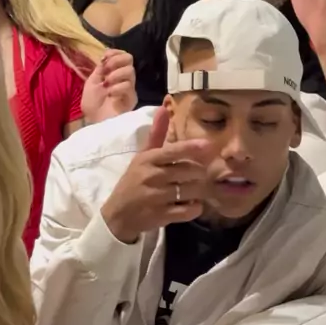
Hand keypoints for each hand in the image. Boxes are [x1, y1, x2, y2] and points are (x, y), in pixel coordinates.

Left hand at [82, 49, 136, 123]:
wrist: (94, 121)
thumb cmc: (92, 104)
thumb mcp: (92, 82)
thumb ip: (100, 69)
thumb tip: (106, 59)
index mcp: (114, 72)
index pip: (122, 55)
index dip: (114, 52)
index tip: (103, 58)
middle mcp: (124, 78)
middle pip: (129, 58)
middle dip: (116, 61)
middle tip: (106, 71)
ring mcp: (129, 88)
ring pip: (130, 71)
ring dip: (115, 75)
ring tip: (107, 85)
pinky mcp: (132, 98)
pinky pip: (128, 86)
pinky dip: (117, 87)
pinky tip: (111, 94)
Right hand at [101, 107, 210, 242]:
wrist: (118, 215)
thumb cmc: (133, 182)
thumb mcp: (142, 157)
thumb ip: (156, 135)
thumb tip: (164, 108)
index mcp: (149, 160)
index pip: (173, 151)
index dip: (192, 148)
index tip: (208, 145)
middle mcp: (152, 177)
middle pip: (190, 171)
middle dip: (202, 173)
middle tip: (203, 175)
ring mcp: (157, 198)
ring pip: (192, 191)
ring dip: (200, 190)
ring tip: (197, 189)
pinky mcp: (161, 216)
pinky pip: (188, 211)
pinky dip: (195, 208)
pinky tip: (191, 205)